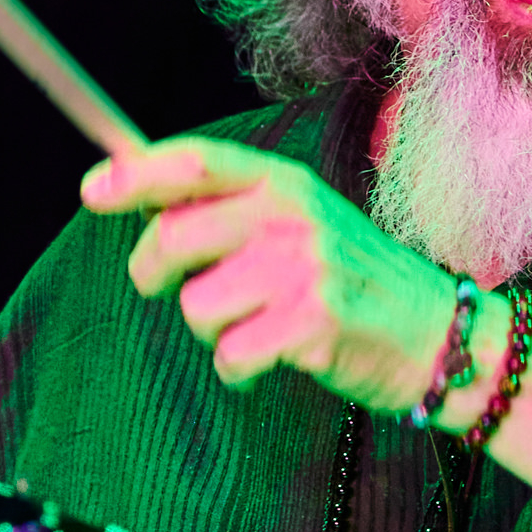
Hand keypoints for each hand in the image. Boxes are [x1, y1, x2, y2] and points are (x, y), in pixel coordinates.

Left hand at [80, 136, 457, 410]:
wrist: (440, 334)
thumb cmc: (354, 279)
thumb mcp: (300, 222)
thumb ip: (231, 207)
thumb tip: (138, 194)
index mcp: (283, 180)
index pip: (195, 161)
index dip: (135, 175)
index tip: (91, 192)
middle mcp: (293, 213)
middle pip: (173, 236)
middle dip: (153, 274)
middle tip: (173, 290)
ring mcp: (306, 266)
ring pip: (194, 305)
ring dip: (211, 330)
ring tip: (257, 326)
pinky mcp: (315, 321)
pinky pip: (229, 355)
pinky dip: (239, 370)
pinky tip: (274, 358)